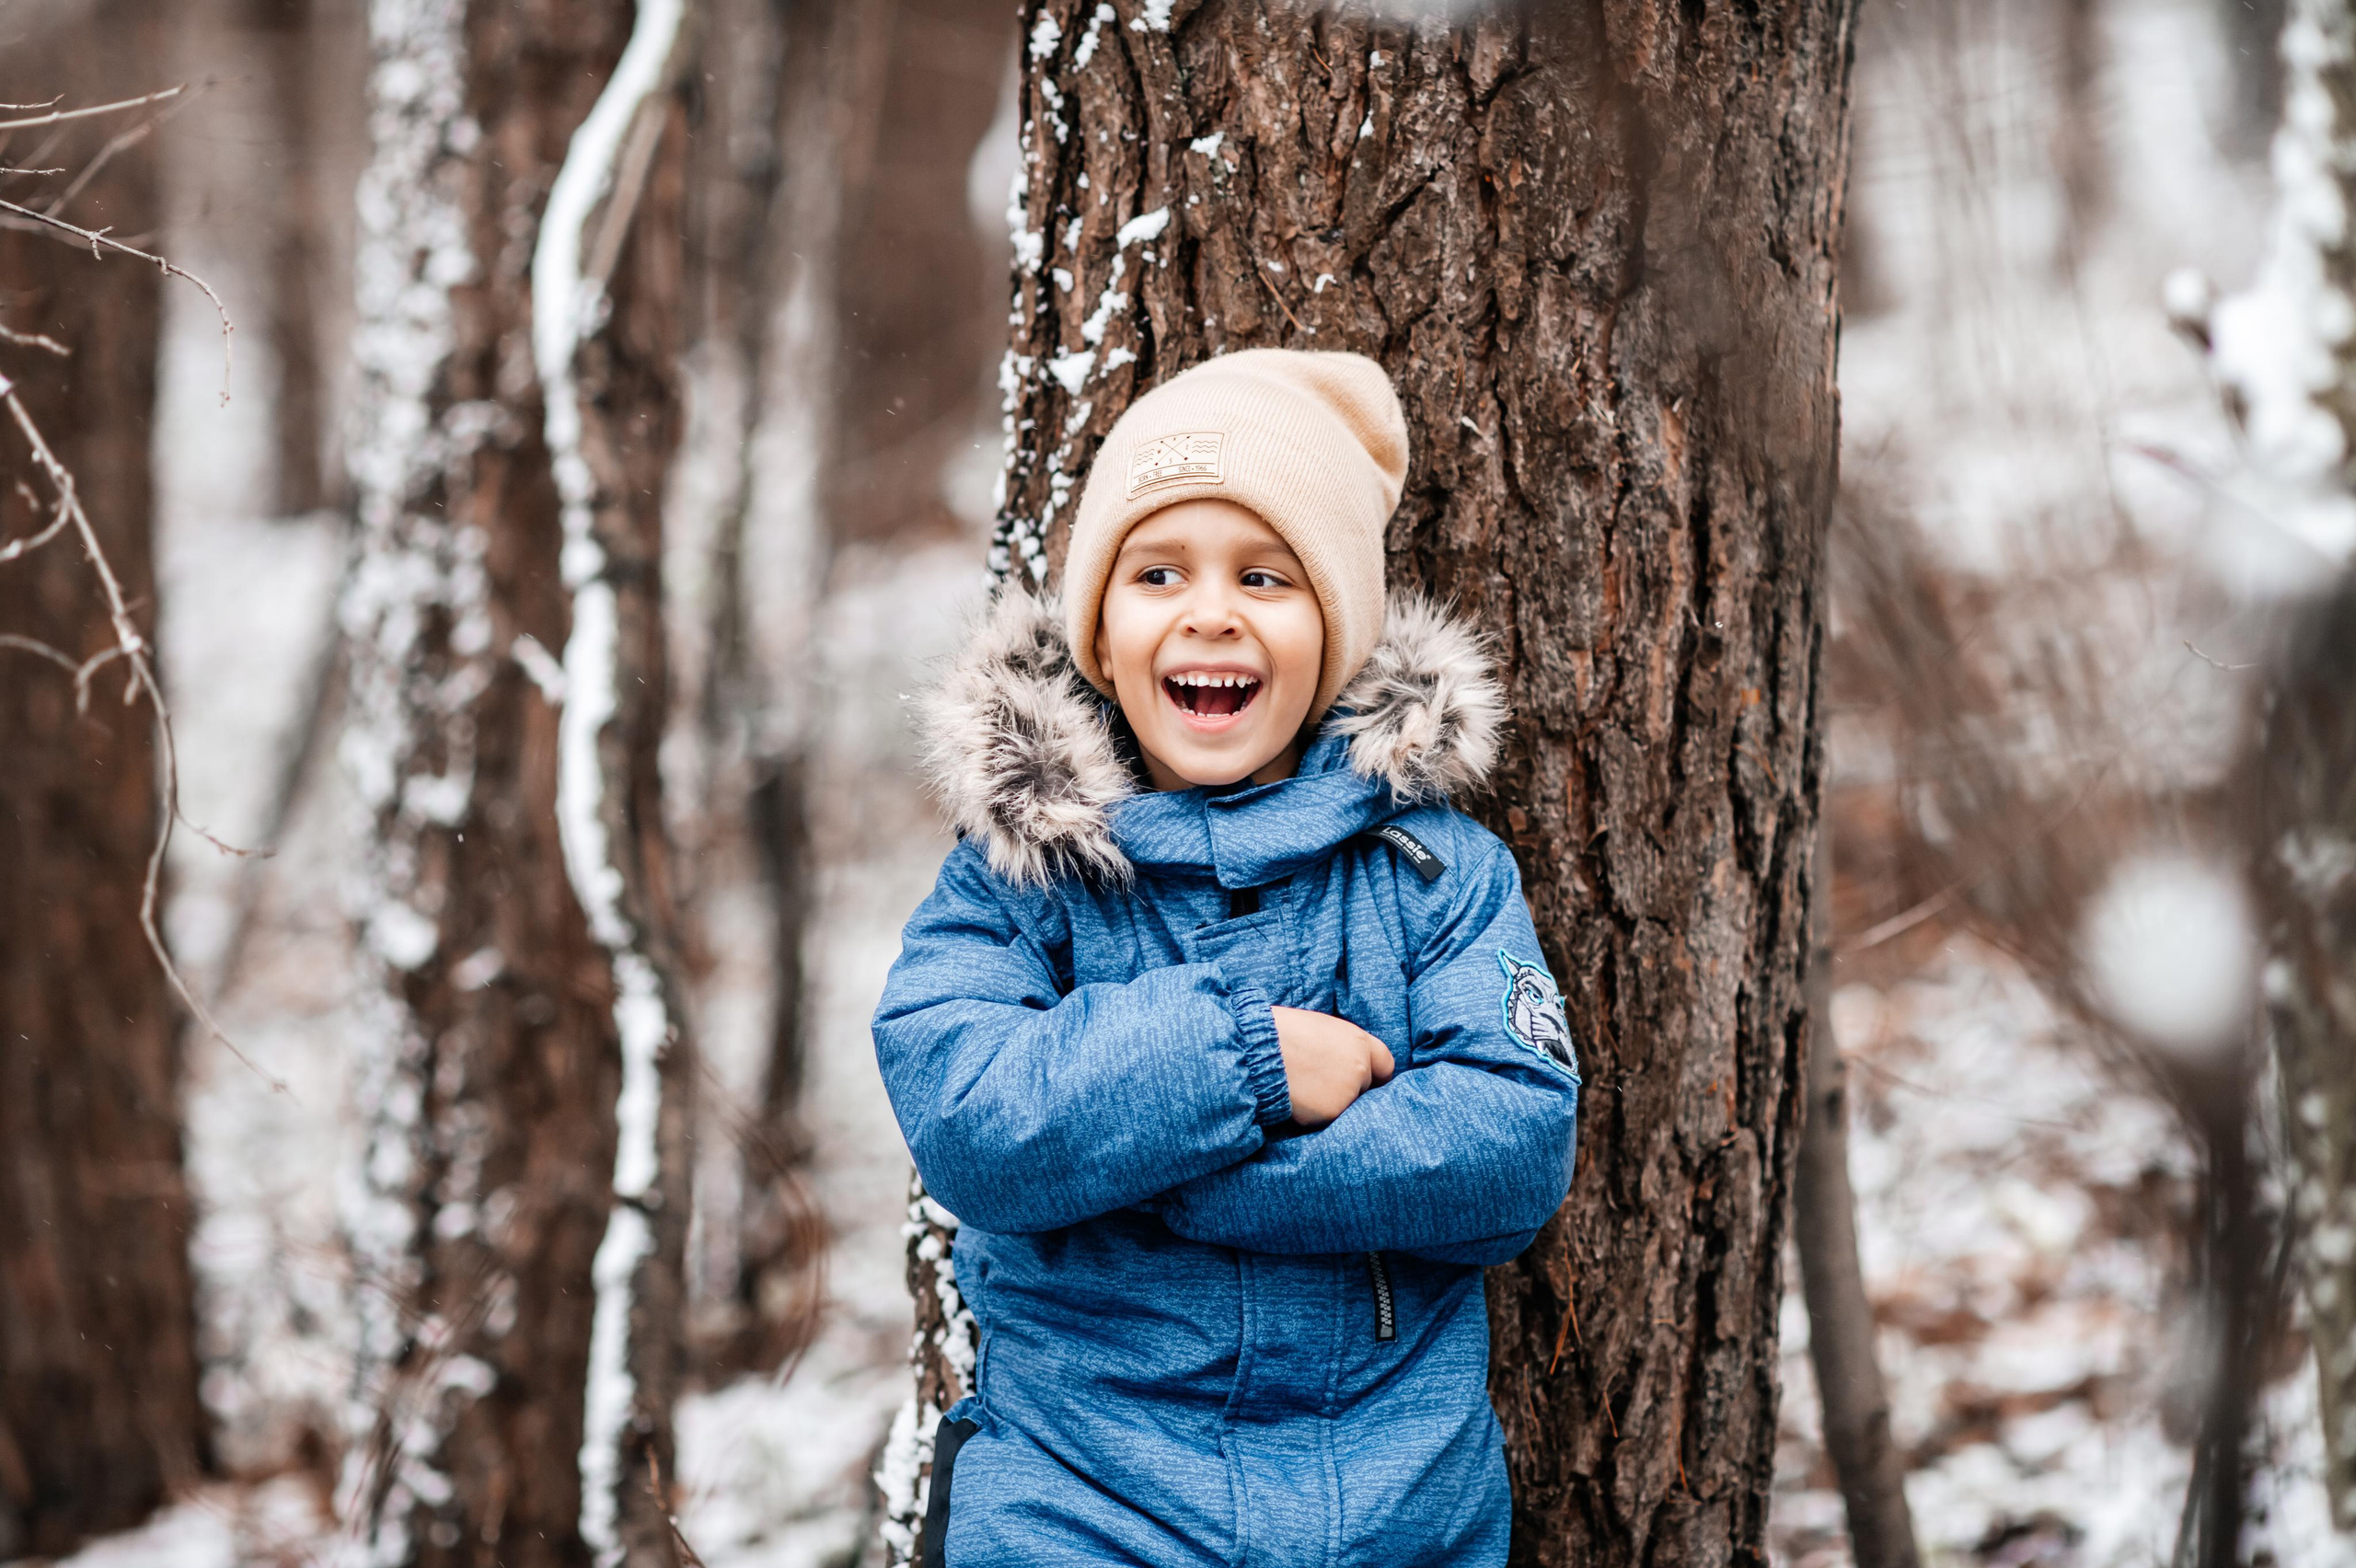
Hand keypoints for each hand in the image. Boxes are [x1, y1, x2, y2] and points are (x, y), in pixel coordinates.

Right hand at [1270, 1006, 1393, 1127]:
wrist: (1258, 1051)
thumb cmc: (1282, 1033)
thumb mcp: (1321, 1028)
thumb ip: (1342, 1046)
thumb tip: (1347, 1060)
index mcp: (1358, 1041)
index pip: (1385, 1063)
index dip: (1376, 1074)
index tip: (1369, 1081)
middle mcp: (1360, 1067)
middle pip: (1365, 1087)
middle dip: (1350, 1089)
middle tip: (1322, 1084)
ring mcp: (1347, 1092)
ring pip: (1346, 1105)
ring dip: (1331, 1102)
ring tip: (1303, 1086)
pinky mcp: (1331, 1112)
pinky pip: (1327, 1117)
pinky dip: (1315, 1113)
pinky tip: (1297, 1098)